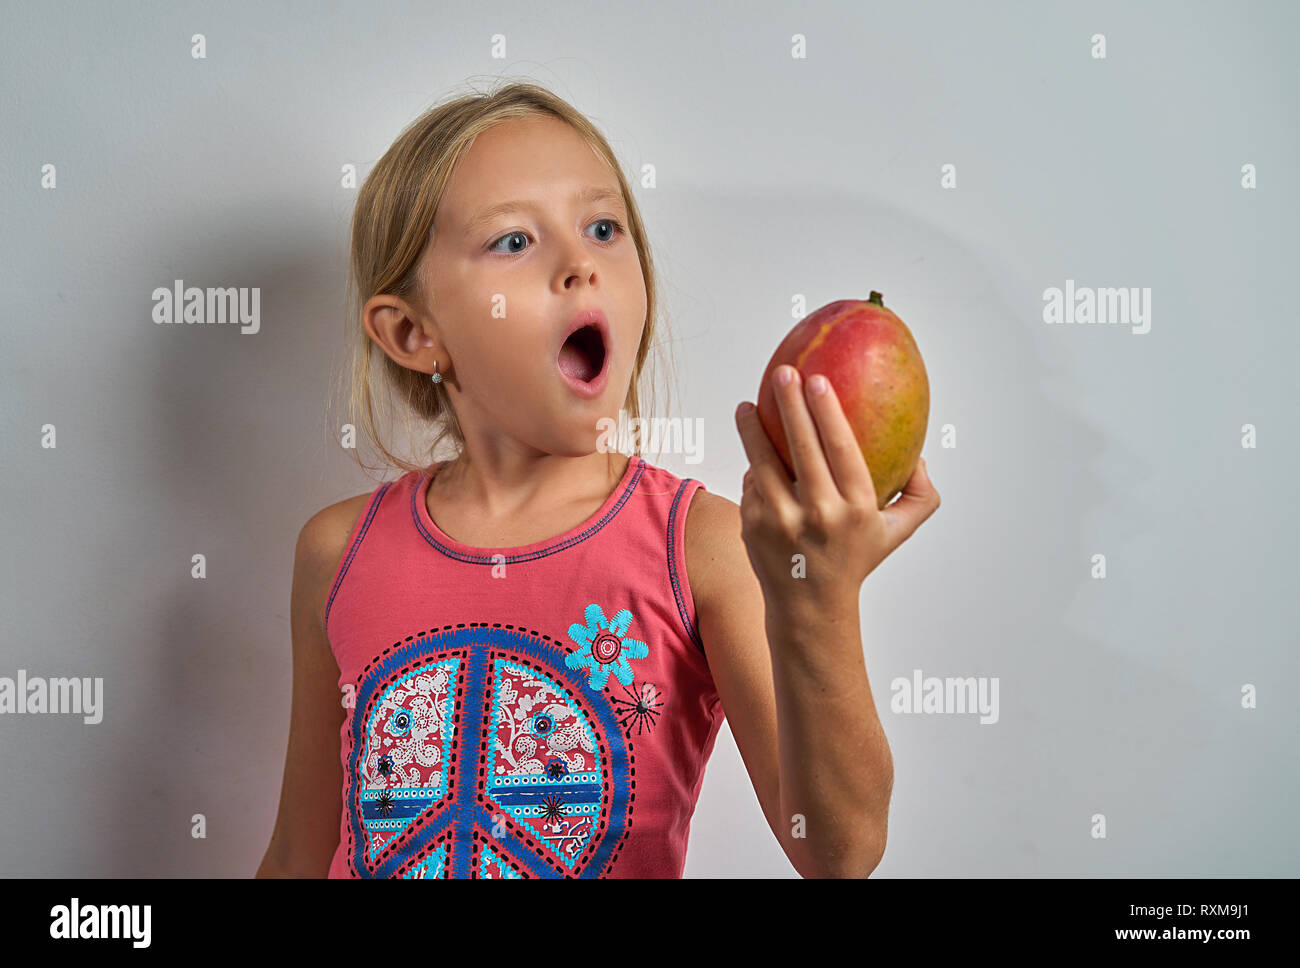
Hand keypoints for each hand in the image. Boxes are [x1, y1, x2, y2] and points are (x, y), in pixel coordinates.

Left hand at [734, 364, 940, 606]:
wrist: (810, 607)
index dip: (828, 412)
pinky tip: (754, 449)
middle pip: (802, 447)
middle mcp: (819, 514)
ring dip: (753, 429)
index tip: (818, 379)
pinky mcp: (753, 527)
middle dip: (790, 404)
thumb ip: (919, 495)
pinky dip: (754, 466)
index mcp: (856, 509)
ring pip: (763, 462)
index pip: (842, 450)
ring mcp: (781, 522)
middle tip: (783, 372)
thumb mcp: (897, 532)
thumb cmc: (855, 559)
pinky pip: (752, 483)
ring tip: (746, 406)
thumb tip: (920, 455)